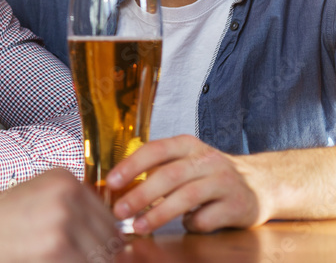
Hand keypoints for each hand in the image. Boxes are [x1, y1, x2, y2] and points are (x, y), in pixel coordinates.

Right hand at [0, 169, 120, 261]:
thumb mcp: (36, 203)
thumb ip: (73, 213)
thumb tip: (120, 242)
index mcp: (64, 179)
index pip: (110, 220)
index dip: (107, 246)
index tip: (94, 255)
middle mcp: (68, 193)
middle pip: (111, 241)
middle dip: (103, 259)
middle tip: (72, 256)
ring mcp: (63, 219)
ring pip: (104, 258)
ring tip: (55, 257)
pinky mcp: (57, 246)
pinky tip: (47, 261)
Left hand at [108, 134, 268, 233]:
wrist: (261, 184)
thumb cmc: (209, 174)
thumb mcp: (186, 162)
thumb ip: (158, 170)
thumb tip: (119, 189)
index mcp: (188, 145)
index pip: (155, 150)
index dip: (131, 165)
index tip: (112, 182)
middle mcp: (207, 160)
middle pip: (169, 175)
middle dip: (140, 195)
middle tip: (119, 211)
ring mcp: (224, 181)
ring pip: (187, 197)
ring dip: (159, 214)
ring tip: (139, 227)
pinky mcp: (237, 205)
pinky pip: (206, 218)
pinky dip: (191, 224)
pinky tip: (188, 224)